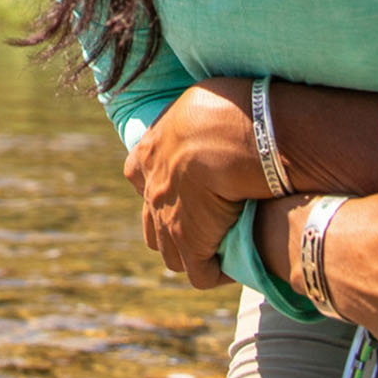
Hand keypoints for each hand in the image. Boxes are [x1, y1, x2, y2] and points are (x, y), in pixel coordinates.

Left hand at [125, 79, 265, 288]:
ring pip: (172, 253)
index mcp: (145, 154)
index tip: (190, 189)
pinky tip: (236, 262)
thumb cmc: (216, 107)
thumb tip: (205, 111)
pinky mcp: (190, 244)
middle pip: (152, 222)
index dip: (164, 188)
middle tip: (207, 222)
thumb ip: (189, 117)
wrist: (222, 135)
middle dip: (174, 227)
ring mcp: (166, 220)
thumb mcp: (193, 103)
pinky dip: (216, 273)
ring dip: (194, 253)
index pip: (141, 180)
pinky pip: (200, 274)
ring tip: (221, 247)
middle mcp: (149, 189)